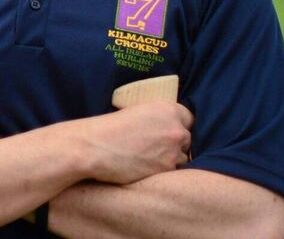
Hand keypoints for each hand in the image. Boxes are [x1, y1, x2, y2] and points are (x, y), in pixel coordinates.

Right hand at [77, 102, 192, 184]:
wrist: (94, 147)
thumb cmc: (108, 129)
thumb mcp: (135, 112)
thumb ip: (156, 119)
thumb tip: (164, 128)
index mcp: (167, 109)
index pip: (189, 118)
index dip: (179, 126)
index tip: (170, 132)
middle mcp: (175, 129)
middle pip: (187, 139)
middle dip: (175, 144)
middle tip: (156, 149)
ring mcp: (173, 151)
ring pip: (181, 158)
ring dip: (169, 160)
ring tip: (148, 160)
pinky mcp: (166, 170)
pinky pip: (172, 173)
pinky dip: (161, 172)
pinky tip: (144, 168)